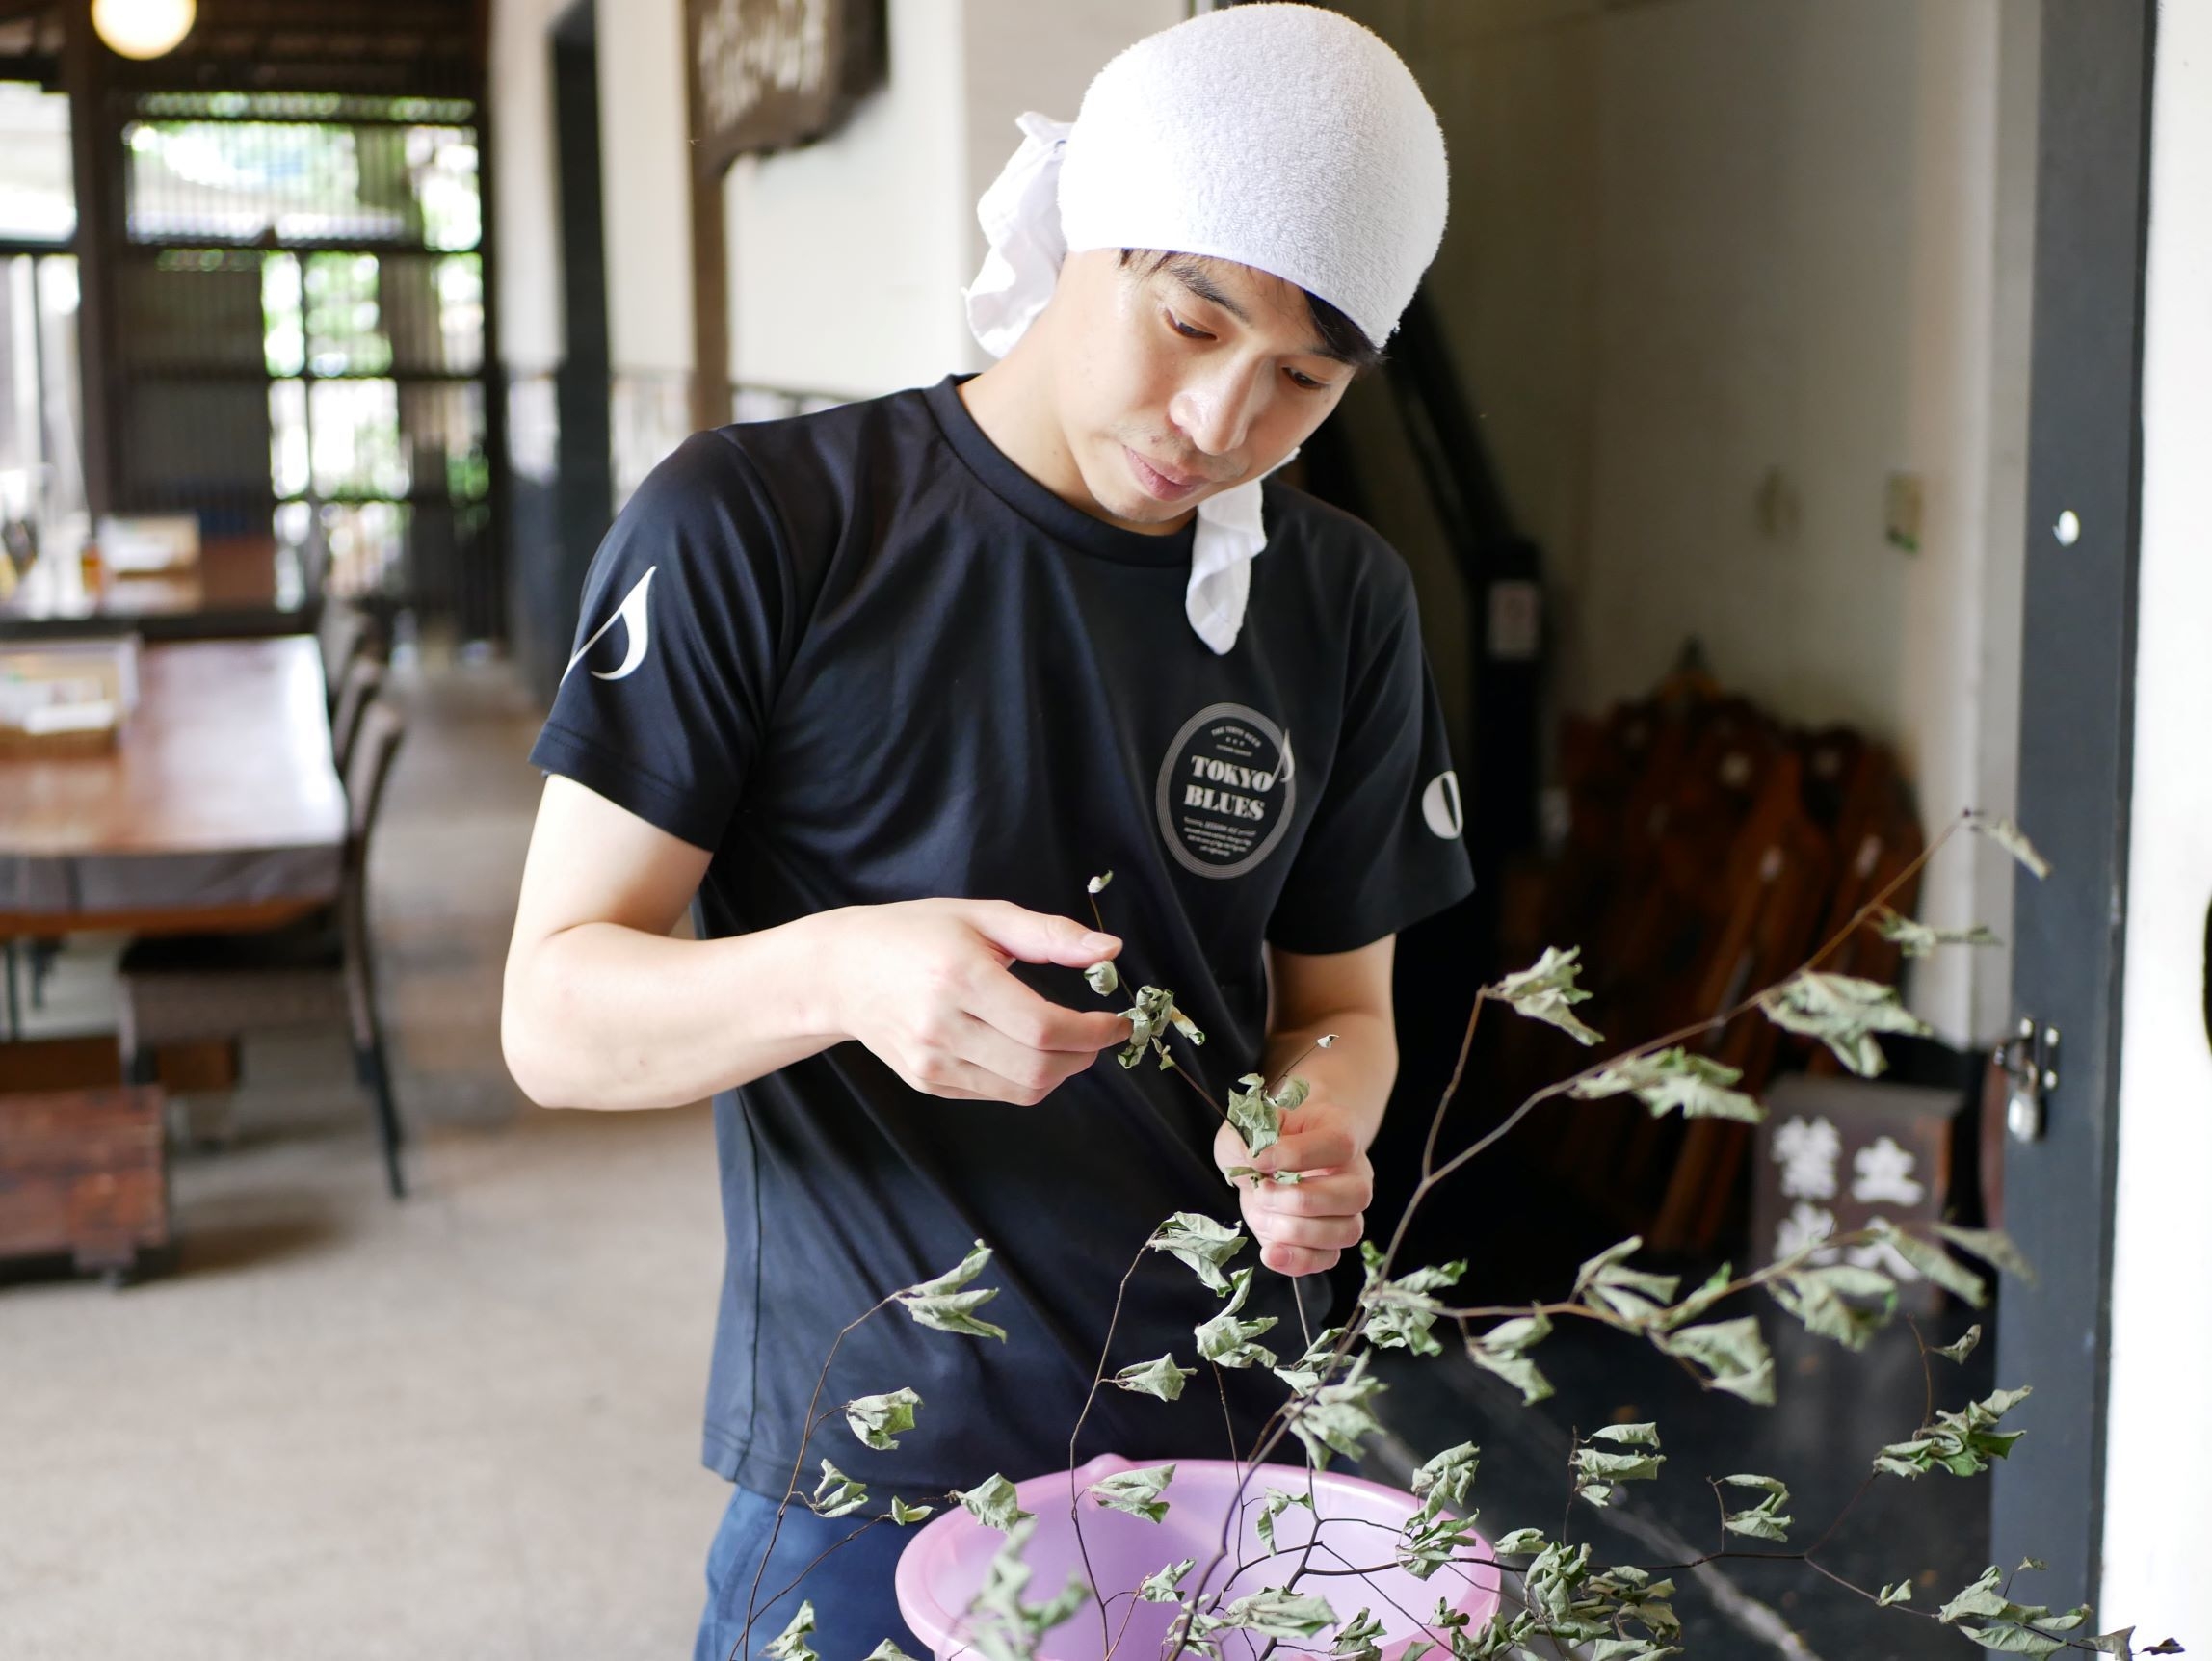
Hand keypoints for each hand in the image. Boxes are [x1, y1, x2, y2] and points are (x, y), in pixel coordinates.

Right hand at [825, 899, 1129, 1105]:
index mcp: (960, 977)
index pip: (1044, 1027)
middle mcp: (942, 1027)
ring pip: (1022, 1090)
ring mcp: (932, 1063)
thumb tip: (1110, 950)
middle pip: (1038, 1067)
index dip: (1093, 1032)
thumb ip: (1050, 935)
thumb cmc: (915, 934)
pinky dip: (1026, 1079)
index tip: (1117, 1021)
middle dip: (1084, 1056)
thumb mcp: (983, 916)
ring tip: (1068, 1043)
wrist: (841, 972)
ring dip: (1061, 1072)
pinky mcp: (928, 1083)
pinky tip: (1025, 1049)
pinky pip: (996, 1093)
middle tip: (1099, 1034)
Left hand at [1214, 1099, 1373, 1276]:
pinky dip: (1297, 1261)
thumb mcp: (1250, 1126)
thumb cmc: (1267, 1139)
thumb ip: (1248, 1136)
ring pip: (1347, 1231)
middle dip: (1299, 1200)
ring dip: (1296, 1231)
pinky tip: (1270, 1252)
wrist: (1272, 1159)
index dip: (1296, 1155)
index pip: (1339, 1144)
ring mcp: (1347, 1211)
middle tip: (1261, 1192)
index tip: (1257, 1159)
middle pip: (1356, 1195)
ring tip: (1262, 1216)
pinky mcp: (1329, 1241)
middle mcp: (1354, 1173)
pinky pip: (1328, 1259)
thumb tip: (1255, 1159)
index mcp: (1341, 1132)